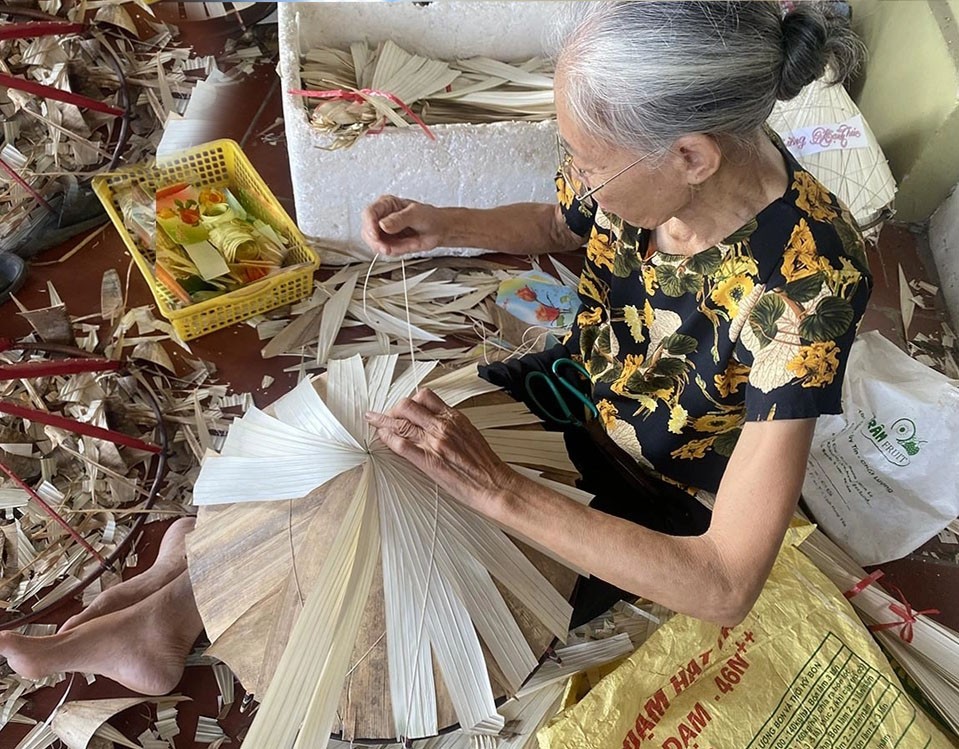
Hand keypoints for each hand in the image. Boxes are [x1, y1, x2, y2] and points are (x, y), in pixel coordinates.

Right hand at [361, 195, 446, 256]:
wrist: (439, 230)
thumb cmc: (429, 217)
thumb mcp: (416, 214)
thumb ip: (399, 219)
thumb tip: (384, 225)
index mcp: (387, 204)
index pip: (369, 213)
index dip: (369, 225)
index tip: (375, 235)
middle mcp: (382, 217)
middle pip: (367, 229)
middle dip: (375, 241)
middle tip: (386, 247)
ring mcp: (384, 231)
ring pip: (372, 242)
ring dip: (382, 248)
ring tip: (396, 248)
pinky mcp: (388, 242)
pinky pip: (382, 250)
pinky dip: (390, 252)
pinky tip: (402, 247)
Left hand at [365, 388, 514, 512]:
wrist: (494, 483)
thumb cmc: (485, 464)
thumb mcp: (470, 433)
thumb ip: (451, 425)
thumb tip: (435, 423)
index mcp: (454, 417)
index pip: (425, 396)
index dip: (410, 400)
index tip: (403, 406)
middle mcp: (442, 426)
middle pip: (407, 405)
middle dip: (394, 409)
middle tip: (388, 416)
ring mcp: (434, 442)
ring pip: (400, 422)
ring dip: (383, 421)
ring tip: (374, 421)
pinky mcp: (427, 461)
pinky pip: (401, 445)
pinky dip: (388, 439)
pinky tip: (383, 438)